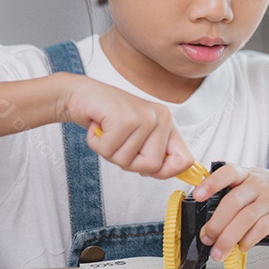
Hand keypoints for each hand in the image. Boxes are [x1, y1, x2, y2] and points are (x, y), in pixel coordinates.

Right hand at [62, 75, 193, 177]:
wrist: (83, 96)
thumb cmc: (109, 118)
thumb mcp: (136, 139)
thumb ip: (152, 154)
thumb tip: (163, 172)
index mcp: (167, 124)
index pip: (184, 159)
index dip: (167, 172)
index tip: (147, 170)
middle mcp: (161, 118)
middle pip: (152, 166)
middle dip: (128, 162)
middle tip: (118, 142)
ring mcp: (144, 117)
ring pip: (128, 161)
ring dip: (109, 152)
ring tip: (107, 132)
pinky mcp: (125, 118)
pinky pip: (109, 151)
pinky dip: (97, 144)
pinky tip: (99, 127)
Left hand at [193, 164, 268, 260]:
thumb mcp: (258, 181)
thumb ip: (236, 192)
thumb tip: (210, 215)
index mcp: (248, 175)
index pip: (227, 172)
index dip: (210, 183)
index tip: (197, 195)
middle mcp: (258, 184)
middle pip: (232, 201)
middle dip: (215, 223)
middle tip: (206, 238)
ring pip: (244, 218)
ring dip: (228, 238)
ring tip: (219, 252)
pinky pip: (260, 229)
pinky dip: (248, 240)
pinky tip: (242, 247)